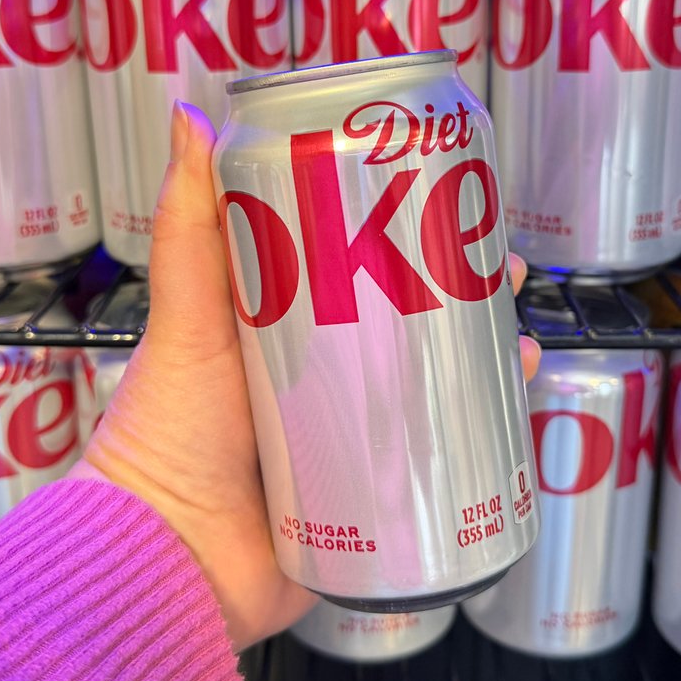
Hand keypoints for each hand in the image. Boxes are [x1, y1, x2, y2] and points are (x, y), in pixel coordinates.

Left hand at [73, 101, 540, 650]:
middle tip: (502, 273)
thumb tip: (188, 114)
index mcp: (280, 335)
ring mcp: (349, 446)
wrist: (163, 566)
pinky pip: (438, 470)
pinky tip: (510, 419)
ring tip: (519, 344)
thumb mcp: (185, 321)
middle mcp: (320, 385)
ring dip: (486, 366)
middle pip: (410, 328)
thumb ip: (187, 226)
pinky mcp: (371, 507)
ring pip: (435, 394)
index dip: (409, 237)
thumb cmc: (161, 440)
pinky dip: (481, 445)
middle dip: (464, 299)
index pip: (360, 269)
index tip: (450, 205)